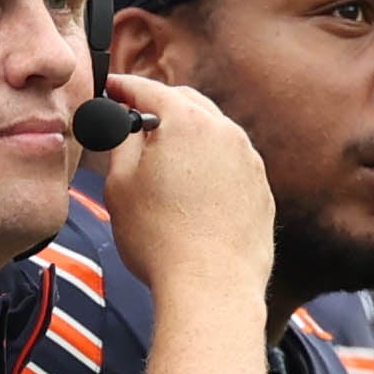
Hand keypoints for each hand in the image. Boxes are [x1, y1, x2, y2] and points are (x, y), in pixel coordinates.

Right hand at [97, 73, 273, 297]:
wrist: (211, 286)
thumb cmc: (160, 240)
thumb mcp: (120, 185)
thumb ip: (121, 143)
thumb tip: (127, 126)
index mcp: (188, 122)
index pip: (149, 89)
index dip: (124, 87)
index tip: (111, 89)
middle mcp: (226, 132)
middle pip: (188, 103)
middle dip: (161, 106)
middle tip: (136, 121)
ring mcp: (250, 161)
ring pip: (214, 133)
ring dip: (188, 137)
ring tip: (165, 161)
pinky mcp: (262, 190)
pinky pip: (232, 164)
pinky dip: (211, 166)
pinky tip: (193, 193)